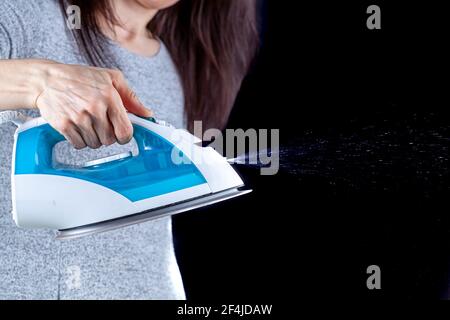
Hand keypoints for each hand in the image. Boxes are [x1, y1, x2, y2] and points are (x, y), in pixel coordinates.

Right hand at [34, 61, 151, 148]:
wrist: (47, 79)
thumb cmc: (81, 78)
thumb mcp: (111, 78)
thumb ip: (131, 97)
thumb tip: (147, 113)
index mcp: (109, 97)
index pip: (125, 131)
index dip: (125, 135)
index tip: (121, 132)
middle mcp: (94, 108)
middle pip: (110, 140)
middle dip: (108, 135)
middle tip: (101, 124)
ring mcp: (78, 118)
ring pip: (95, 144)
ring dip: (94, 138)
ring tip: (89, 123)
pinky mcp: (64, 125)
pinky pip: (79, 145)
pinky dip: (80, 140)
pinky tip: (79, 127)